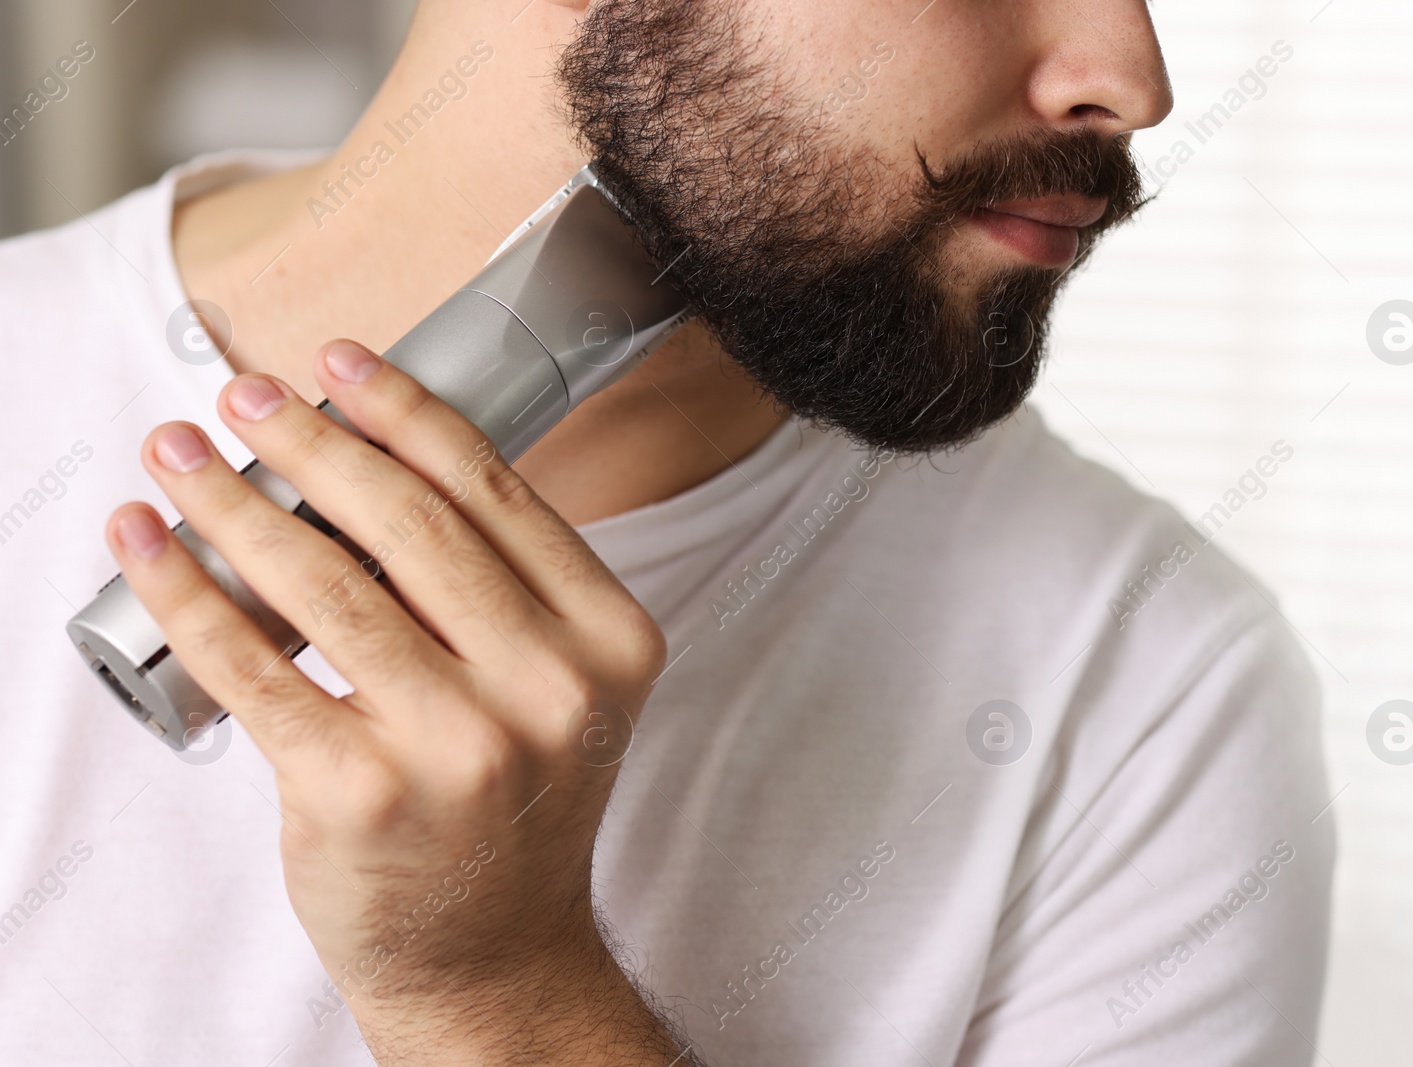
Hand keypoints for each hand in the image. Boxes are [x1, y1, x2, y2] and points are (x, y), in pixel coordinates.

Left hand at [105, 339, 690, 1064]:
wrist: (494, 950)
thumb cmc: (515, 806)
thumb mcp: (558, 687)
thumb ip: (502, 590)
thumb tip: (366, 466)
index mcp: (611, 640)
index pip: (497, 495)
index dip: (408, 414)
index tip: (342, 365)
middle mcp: (550, 687)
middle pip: (409, 524)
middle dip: (310, 441)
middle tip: (244, 398)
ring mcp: (460, 744)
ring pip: (324, 583)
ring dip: (232, 501)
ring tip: (180, 457)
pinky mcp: (361, 792)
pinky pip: (255, 666)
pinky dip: (190, 593)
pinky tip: (151, 546)